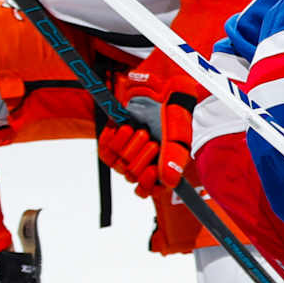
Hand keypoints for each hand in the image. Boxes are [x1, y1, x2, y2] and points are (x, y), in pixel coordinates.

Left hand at [96, 50, 198, 196]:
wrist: (159, 91)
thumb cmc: (173, 115)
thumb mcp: (178, 138)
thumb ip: (175, 160)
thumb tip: (169, 182)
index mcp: (160, 168)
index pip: (148, 191)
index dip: (147, 185)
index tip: (151, 170)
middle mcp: (142, 163)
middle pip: (133, 176)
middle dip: (143, 155)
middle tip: (151, 139)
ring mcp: (125, 154)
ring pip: (120, 165)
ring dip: (130, 145)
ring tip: (141, 130)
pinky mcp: (111, 143)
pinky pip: (105, 152)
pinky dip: (113, 139)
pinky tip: (124, 128)